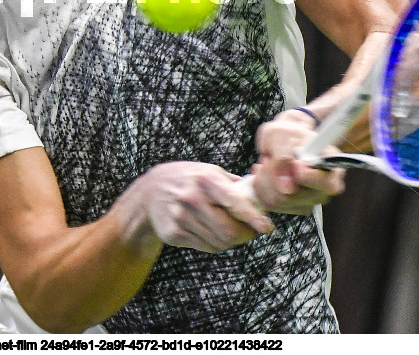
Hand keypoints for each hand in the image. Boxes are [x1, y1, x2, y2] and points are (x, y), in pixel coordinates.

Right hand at [116, 162, 275, 254]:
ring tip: (230, 228)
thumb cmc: (188, 179)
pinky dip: (216, 244)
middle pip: (229, 231)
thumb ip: (236, 185)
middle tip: (252, 231)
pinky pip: (206, 247)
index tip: (268, 227)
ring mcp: (181, 218)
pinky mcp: (173, 234)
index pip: (235, 203)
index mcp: (206, 180)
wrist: (150, 192)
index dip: (254, 218)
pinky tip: (212, 231)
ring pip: (219, 243)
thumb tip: (264, 195)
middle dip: (246, 235)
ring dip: (232, 240)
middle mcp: (192, 199)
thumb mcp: (210, 172)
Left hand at [250, 109, 344, 214]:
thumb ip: (283, 156)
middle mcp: (325, 186)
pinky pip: (271, 204)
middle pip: (297, 195)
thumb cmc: (286, 134)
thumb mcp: (280, 134)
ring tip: (267, 163)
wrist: (282, 140)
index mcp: (331, 163)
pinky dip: (262, 188)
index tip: (295, 164)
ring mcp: (311, 199)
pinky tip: (265, 174)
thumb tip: (286, 186)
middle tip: (270, 158)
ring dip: (265, 180)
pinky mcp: (295, 206)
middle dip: (274, 175)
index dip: (308, 177)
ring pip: (280, 201)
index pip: (328, 183)